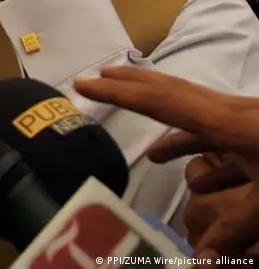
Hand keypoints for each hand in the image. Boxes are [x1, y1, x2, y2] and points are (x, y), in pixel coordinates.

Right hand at [74, 66, 258, 257]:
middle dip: (134, 85)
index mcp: (225, 121)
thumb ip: (231, 230)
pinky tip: (202, 184)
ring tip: (152, 155)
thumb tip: (197, 261)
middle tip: (100, 75)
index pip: (160, 101)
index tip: (82, 83)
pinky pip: (224, 139)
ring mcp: (248, 121)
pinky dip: (208, 158)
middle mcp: (232, 113)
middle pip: (173, 92)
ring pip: (198, 115)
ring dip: (171, 131)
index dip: (118, 93)